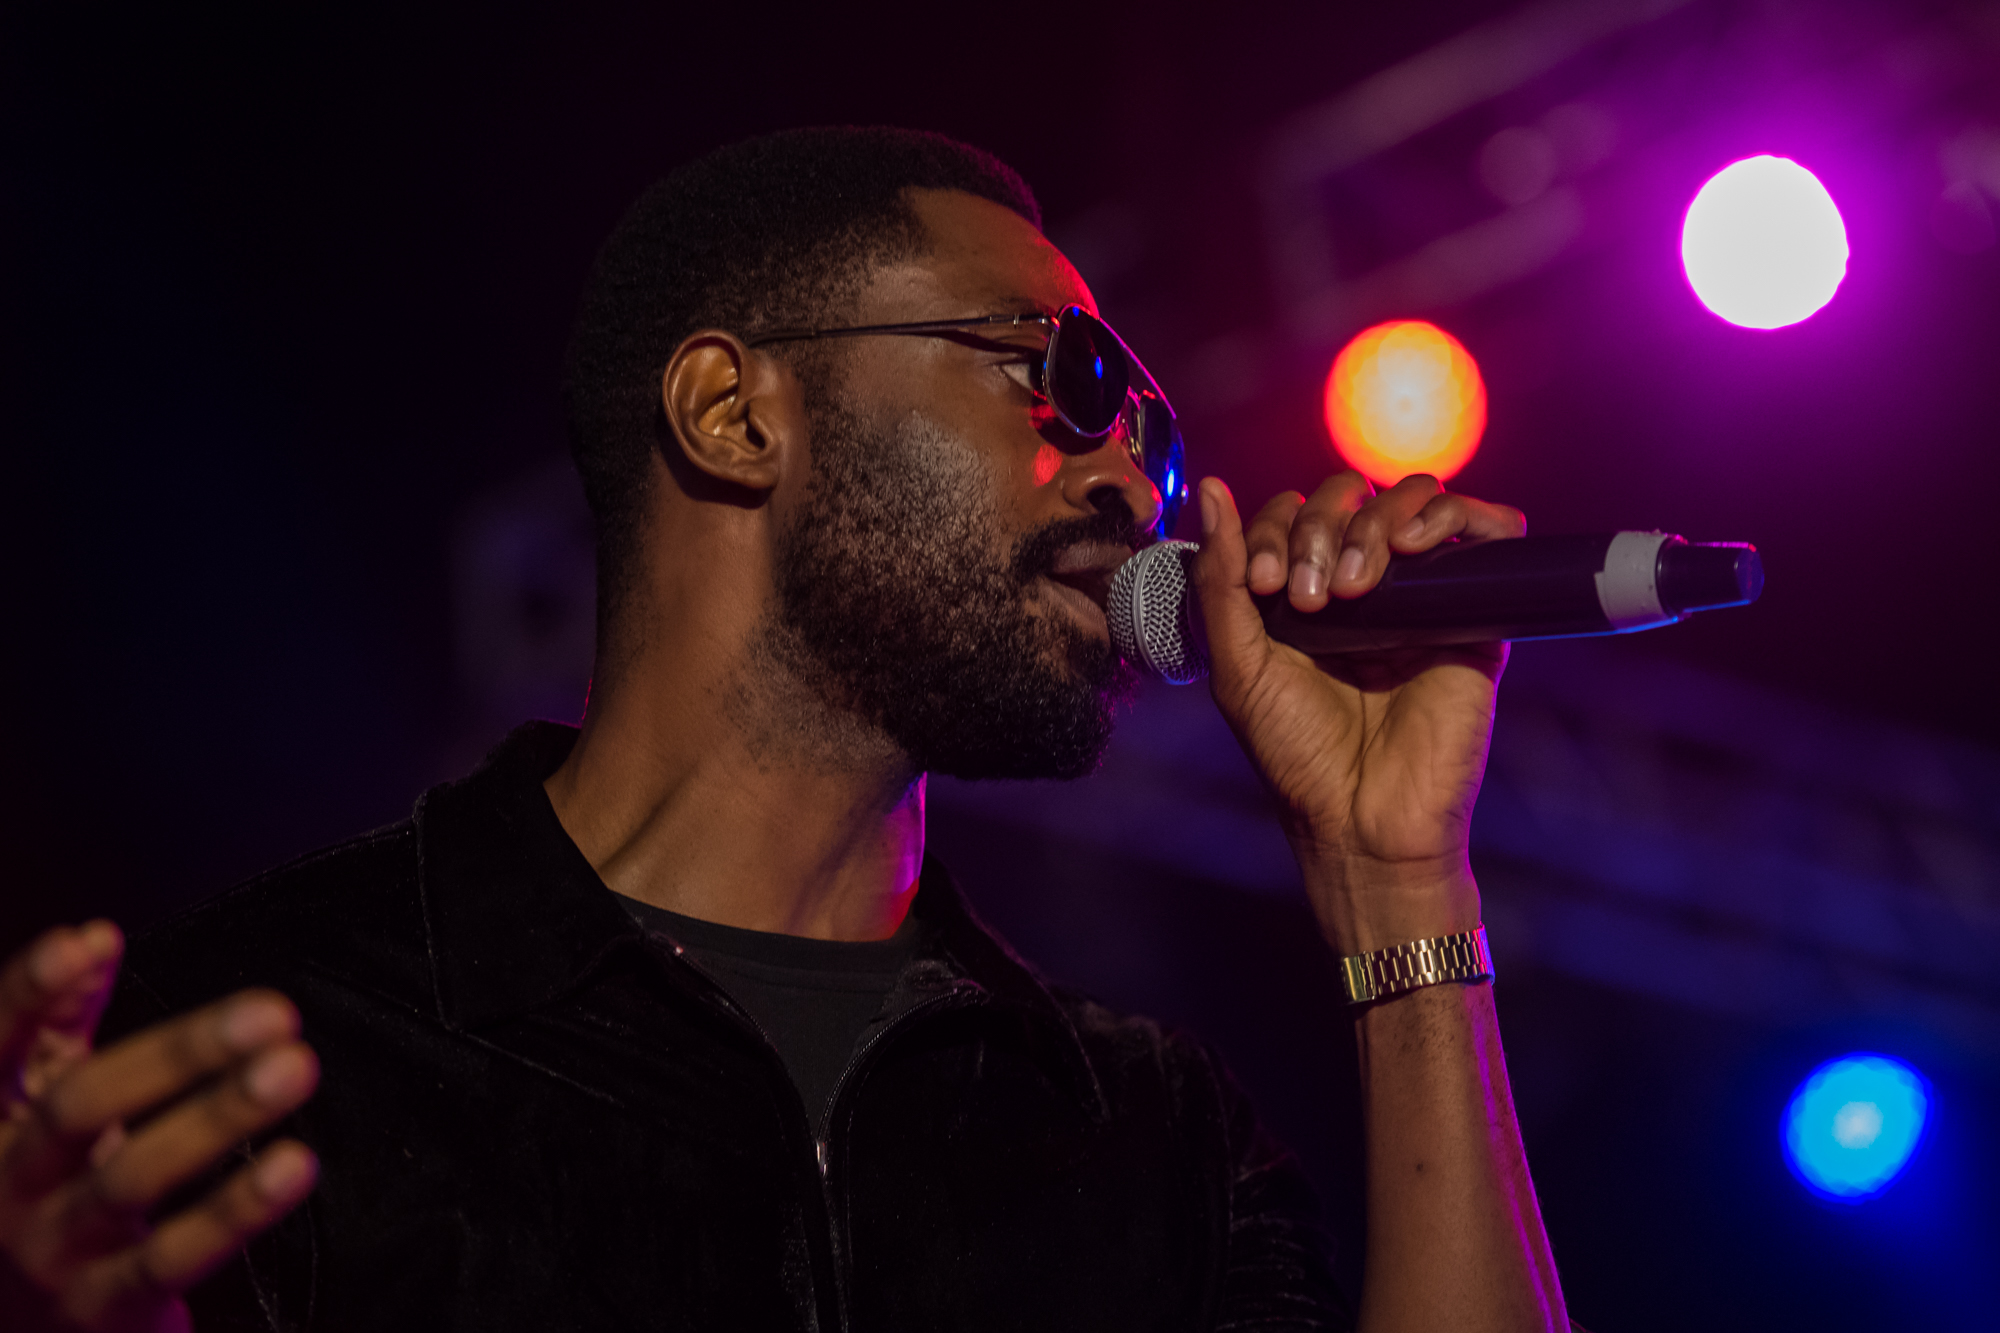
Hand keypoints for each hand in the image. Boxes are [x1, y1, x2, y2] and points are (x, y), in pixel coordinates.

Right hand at [0, 922, 319, 1331]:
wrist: (24, 1331)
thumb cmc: (39, 1197)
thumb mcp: (32, 1108)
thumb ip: (56, 1023)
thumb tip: (93, 935)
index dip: (29, 996)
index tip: (88, 942)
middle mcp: (1, 1187)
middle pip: (78, 1106)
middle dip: (177, 1053)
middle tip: (273, 1012)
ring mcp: (45, 1251)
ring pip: (130, 1178)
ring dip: (219, 1117)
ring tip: (294, 1069)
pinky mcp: (97, 1308)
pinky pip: (171, 1257)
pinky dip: (236, 1209)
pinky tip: (293, 1164)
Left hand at [1191, 471, 1525, 953]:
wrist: (1363, 818)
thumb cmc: (1297, 753)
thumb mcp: (1238, 662)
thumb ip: (1221, 577)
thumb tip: (1212, 490)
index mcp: (1308, 591)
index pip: (1294, 513)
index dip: (1273, 530)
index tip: (1263, 587)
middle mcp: (1367, 584)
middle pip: (1352, 496)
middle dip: (1323, 527)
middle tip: (1311, 597)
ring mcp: (1423, 594)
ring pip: (1415, 499)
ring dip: (1377, 522)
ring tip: (1357, 587)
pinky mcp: (1477, 612)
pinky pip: (1488, 530)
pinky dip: (1456, 513)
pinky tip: (1417, 545)